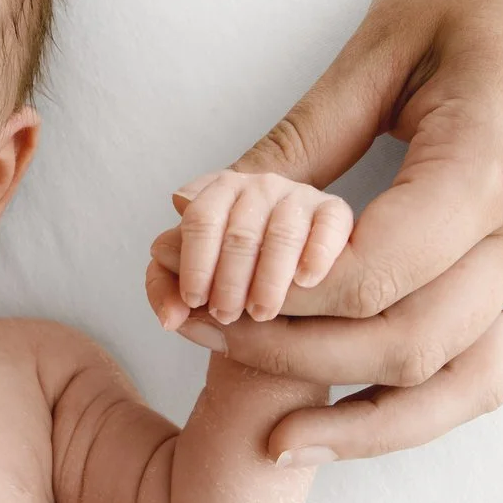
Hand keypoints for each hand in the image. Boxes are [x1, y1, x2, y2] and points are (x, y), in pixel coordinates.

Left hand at [145, 170, 353, 328]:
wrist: (285, 240)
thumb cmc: (232, 265)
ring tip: (261, 312)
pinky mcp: (334, 210)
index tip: (193, 300)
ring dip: (269, 279)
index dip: (193, 263)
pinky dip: (317, 254)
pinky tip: (306, 281)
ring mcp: (299, 195)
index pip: (200, 220)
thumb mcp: (195, 268)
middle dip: (229, 280)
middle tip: (226, 315)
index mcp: (219, 191)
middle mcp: (259, 186)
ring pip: (282, 234)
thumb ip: (168, 288)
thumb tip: (168, 317)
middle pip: (239, 233)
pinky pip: (330, 226)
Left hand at [151, 0, 502, 462]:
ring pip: (461, 383)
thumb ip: (300, 140)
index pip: (369, 275)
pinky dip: (420, 406)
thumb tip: (199, 207)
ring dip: (361, 414)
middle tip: (198, 333)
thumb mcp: (384, 45)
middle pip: (404, 341)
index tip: (197, 289)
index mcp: (494, 167)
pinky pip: (489, 367)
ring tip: (274, 433)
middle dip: (289, 353)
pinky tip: (346, 414)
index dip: (272, 298)